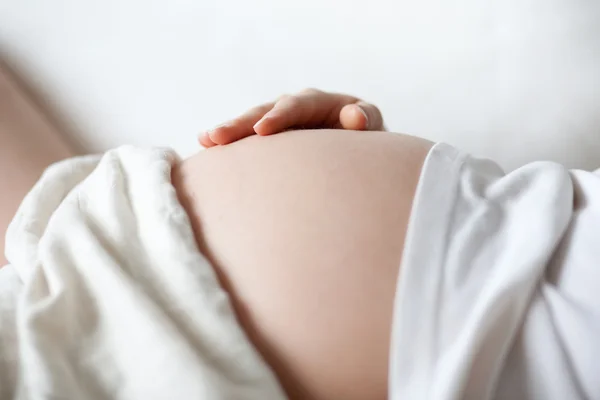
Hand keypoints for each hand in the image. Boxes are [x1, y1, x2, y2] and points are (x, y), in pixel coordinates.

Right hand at [198, 88, 384, 146]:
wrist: (355, 147)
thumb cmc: (365, 136)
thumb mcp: (371, 126)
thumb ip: (366, 119)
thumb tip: (353, 116)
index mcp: (318, 102)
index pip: (295, 106)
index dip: (278, 116)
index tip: (262, 130)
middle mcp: (293, 107)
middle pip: (264, 111)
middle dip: (241, 124)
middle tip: (217, 137)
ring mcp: (279, 122)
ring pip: (250, 122)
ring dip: (229, 131)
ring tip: (206, 140)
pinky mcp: (271, 137)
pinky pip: (248, 137)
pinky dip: (230, 142)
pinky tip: (206, 145)